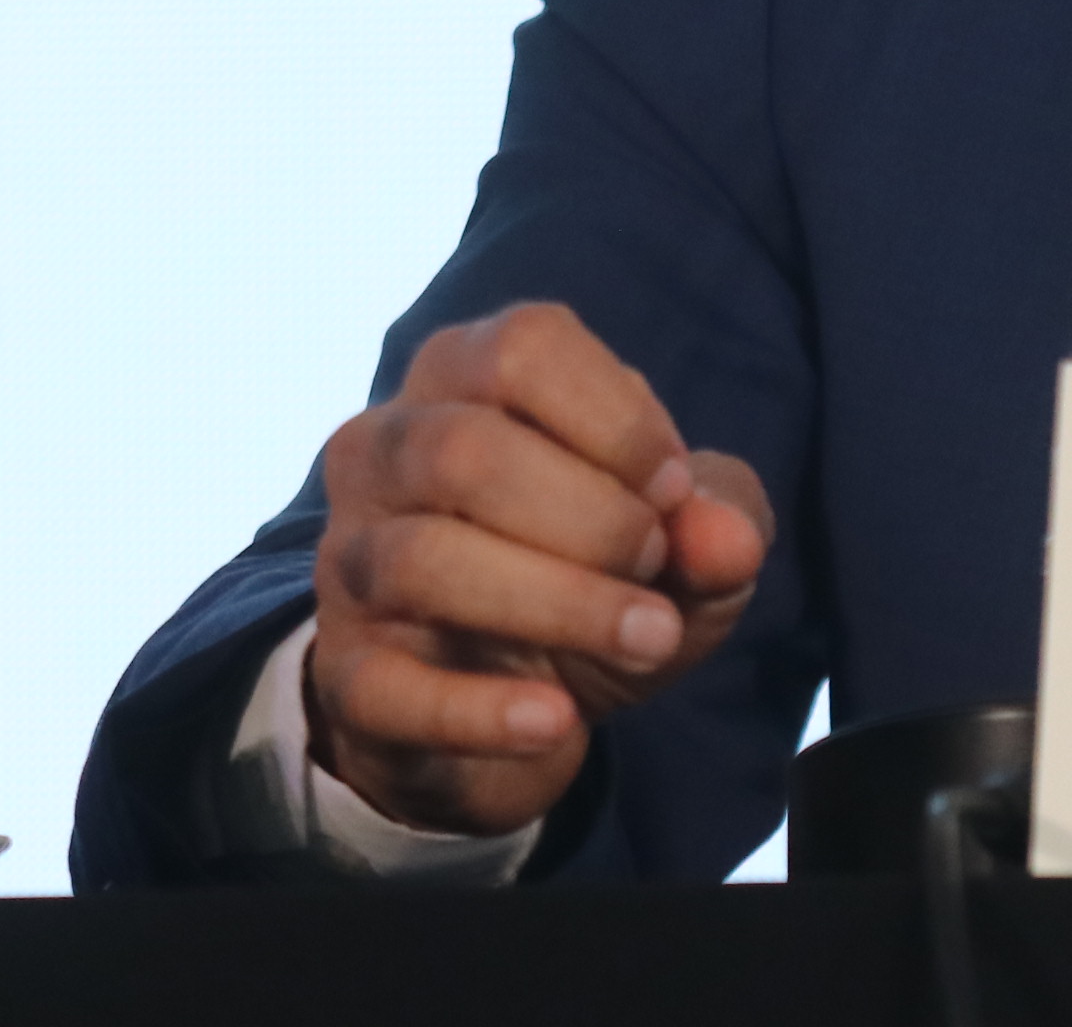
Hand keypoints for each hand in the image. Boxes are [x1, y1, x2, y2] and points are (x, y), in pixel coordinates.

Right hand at [305, 301, 772, 836]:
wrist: (524, 697)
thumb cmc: (603, 569)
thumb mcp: (685, 537)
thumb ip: (719, 518)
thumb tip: (725, 537)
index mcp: (465, 377)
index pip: (520, 349)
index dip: (614, 418)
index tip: (675, 487)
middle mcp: (387, 450)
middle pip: (463, 450)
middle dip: (590, 516)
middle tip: (658, 564)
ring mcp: (349, 559)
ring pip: (422, 561)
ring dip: (559, 604)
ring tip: (651, 641)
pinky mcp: (345, 671)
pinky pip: (385, 687)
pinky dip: (479, 710)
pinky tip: (556, 722)